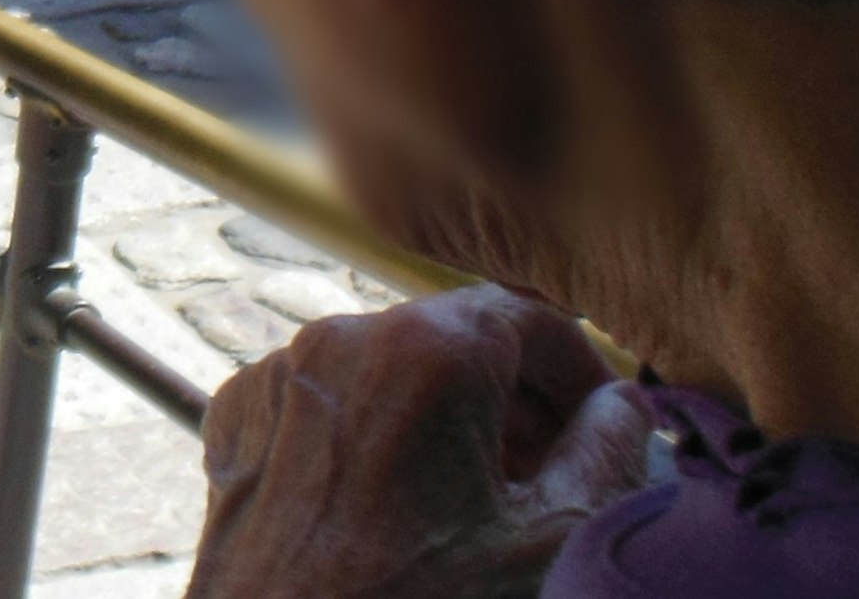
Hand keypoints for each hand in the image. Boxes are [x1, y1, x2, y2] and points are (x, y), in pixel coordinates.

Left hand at [187, 288, 645, 598]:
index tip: (606, 426)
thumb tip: (623, 405)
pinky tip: (401, 513)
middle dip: (515, 403)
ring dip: (445, 421)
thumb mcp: (554, 541)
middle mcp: (338, 341)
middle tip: (554, 478)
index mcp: (424, 350)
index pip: (527, 315)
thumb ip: (608, 453)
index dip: (579, 371)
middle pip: (454, 342)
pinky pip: (327, 406)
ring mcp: (275, 381)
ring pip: (387, 371)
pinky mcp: (235, 426)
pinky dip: (374, 439)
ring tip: (480, 505)